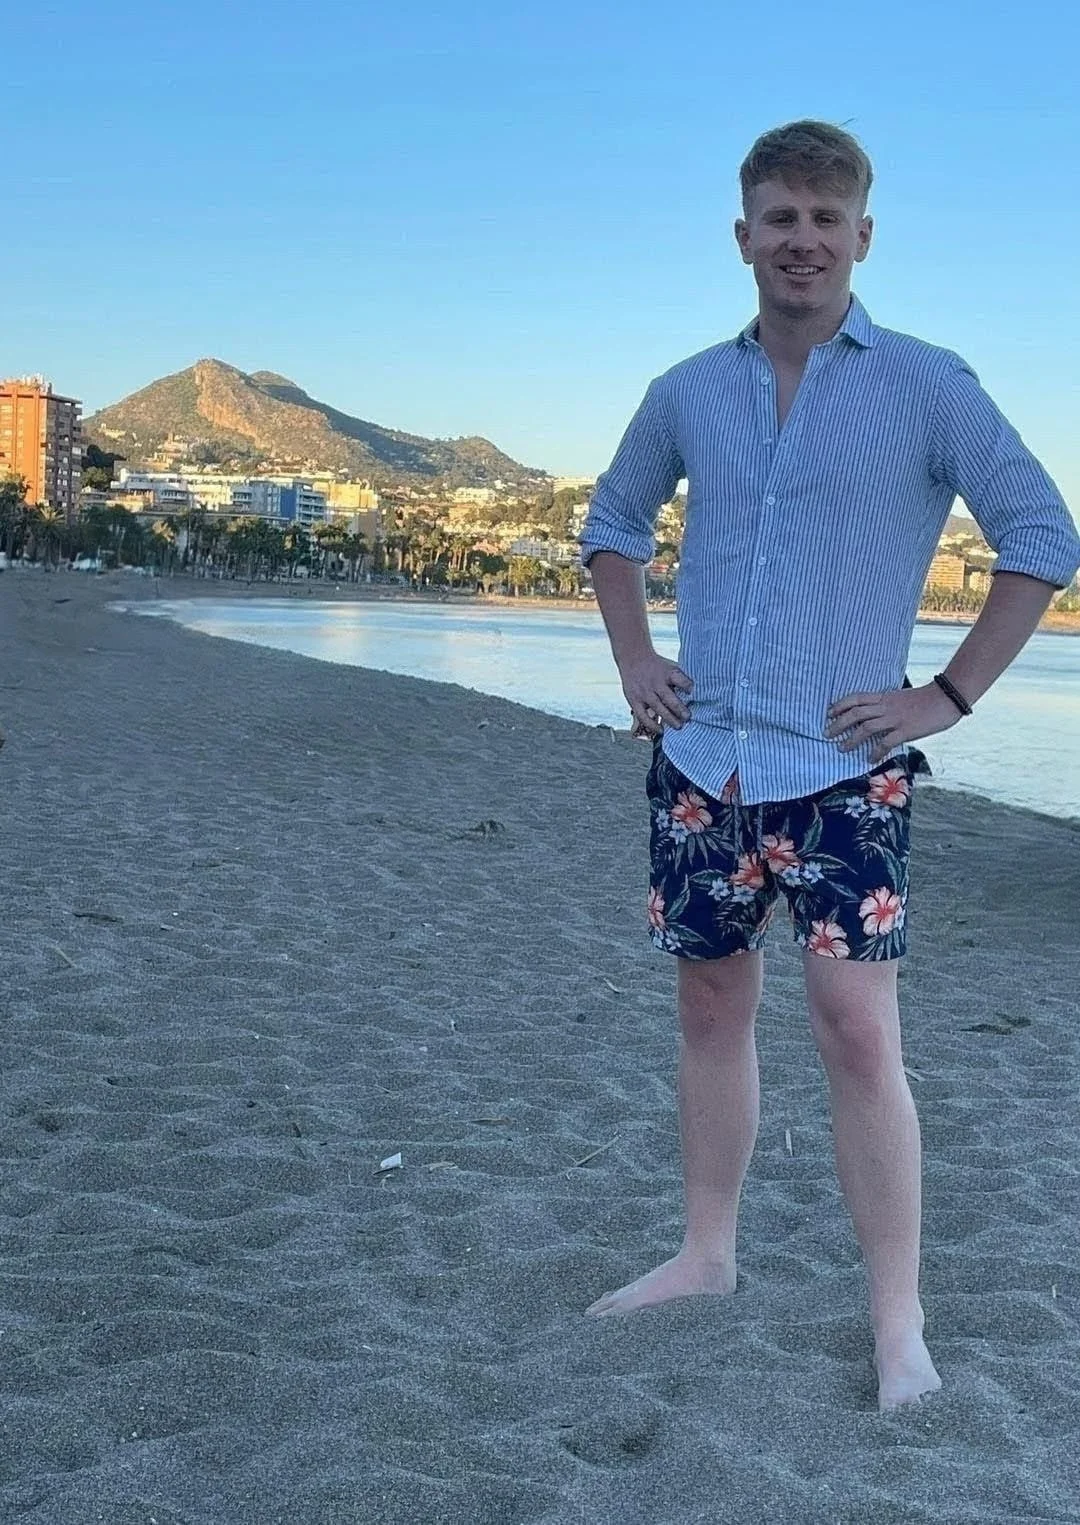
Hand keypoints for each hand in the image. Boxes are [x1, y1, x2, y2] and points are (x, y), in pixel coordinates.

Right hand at [619, 650, 692, 737]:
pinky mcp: (634, 701)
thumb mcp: (670, 667)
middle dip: (679, 709)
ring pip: (657, 708)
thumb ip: (682, 680)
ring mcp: (644, 693)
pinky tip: (661, 731)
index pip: (679, 679)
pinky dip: (652, 725)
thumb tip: (701, 692)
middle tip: (688, 717)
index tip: (695, 694)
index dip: (688, 686)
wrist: (633, 658)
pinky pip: (643, 716)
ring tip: (679, 726)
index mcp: (667, 673)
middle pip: (668, 697)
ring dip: (669, 718)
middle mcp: (655, 683)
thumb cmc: (657, 667)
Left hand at [826, 682, 961, 763]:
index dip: (840, 705)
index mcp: (884, 697)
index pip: (856, 698)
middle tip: (827, 734)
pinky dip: (875, 750)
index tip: (828, 713)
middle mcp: (886, 707)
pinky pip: (886, 741)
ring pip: (866, 727)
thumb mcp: (901, 698)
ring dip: (852, 739)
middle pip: (856, 713)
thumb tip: (876, 715)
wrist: (946, 698)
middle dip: (839, 723)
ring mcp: (896, 718)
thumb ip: (887, 705)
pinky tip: (869, 758)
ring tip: (841, 748)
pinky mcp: (906, 730)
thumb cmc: (926, 699)